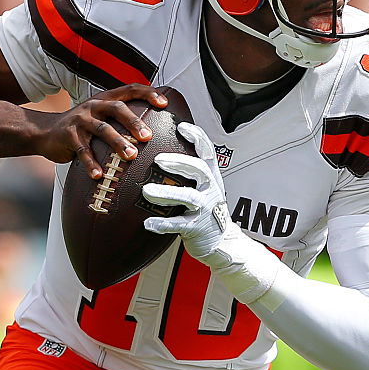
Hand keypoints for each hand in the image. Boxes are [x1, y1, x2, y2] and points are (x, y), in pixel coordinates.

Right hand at [31, 84, 166, 178]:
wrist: (45, 131)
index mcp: (105, 99)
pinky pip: (83, 150)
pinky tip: (99, 175)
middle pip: (117, 108)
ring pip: (102, 129)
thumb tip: (152, 135)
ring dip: (118, 143)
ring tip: (131, 156)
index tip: (165, 103)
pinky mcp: (68, 136)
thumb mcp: (100, 117)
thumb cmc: (81, 127)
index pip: (130, 89)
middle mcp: (94, 106)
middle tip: (148, 136)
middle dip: (134, 122)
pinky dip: (91, 163)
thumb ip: (120, 121)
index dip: (148, 93)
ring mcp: (80, 120)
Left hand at [142, 122, 229, 260]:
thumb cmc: (205, 212)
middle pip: (199, 169)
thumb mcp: (203, 189)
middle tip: (158, 159)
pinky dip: (163, 224)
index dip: (197, 137)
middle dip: (179, 162)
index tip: (182, 126)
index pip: (208, 152)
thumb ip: (189, 174)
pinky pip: (179, 224)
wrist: (221, 242)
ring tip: (147, 191)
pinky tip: (148, 223)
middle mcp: (211, 190)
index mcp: (211, 178)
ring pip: (188, 197)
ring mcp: (205, 209)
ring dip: (167, 193)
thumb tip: (164, 154)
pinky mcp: (198, 228)